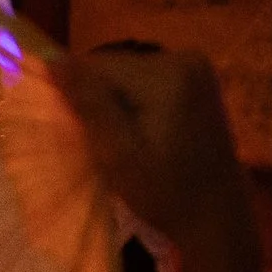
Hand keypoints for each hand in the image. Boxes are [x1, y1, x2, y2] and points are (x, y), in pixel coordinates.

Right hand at [55, 49, 248, 249]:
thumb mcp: (118, 154)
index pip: (96, 66)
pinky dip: (133, 103)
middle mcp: (184, 57)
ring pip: (126, 74)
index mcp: (167, 74)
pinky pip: (145, 81)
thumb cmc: (165, 192)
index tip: (79, 132)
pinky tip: (139, 132)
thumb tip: (53, 60)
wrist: (217, 213)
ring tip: (120, 140)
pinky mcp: (198, 78)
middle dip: (97, 99)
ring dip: (113, 102)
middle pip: (113, 67)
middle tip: (102, 142)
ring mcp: (195, 66)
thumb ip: (88, 102)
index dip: (76, 96)